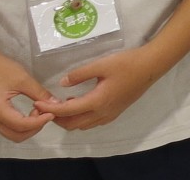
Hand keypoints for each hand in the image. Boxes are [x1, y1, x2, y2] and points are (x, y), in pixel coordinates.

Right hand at [0, 51, 58, 141]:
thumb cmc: (0, 68)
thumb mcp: (23, 79)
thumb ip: (39, 93)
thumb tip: (56, 104)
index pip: (21, 125)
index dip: (39, 122)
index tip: (52, 113)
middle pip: (16, 135)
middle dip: (34, 128)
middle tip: (46, 113)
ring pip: (12, 134)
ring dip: (29, 127)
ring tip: (39, 111)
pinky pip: (9, 128)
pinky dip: (22, 125)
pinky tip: (31, 112)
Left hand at [46, 46, 161, 130]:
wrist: (152, 66)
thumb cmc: (127, 63)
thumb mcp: (101, 64)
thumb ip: (80, 74)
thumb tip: (62, 83)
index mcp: (97, 101)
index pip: (67, 111)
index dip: (49, 108)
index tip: (37, 103)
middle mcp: (102, 112)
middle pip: (72, 124)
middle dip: (56, 118)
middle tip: (47, 105)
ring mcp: (110, 114)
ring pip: (82, 125)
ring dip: (69, 119)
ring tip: (63, 104)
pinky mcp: (115, 112)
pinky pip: (93, 122)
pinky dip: (81, 118)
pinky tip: (81, 104)